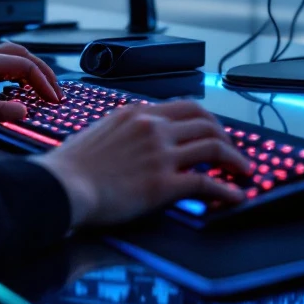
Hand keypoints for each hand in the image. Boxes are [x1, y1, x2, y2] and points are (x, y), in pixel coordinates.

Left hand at [0, 42, 63, 128]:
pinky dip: (18, 74)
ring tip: (43, 88)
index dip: (43, 82)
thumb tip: (24, 111)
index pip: (24, 65)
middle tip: (56, 91)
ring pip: (13, 57)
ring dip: (31, 70)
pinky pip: (2, 66)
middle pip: (22, 55)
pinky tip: (20, 89)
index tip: (53, 99)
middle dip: (43, 72)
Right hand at [33, 100, 251, 227]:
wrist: (59, 186)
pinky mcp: (163, 184)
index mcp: (138, 114)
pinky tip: (235, 196)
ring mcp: (160, 154)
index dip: (207, 119)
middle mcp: (153, 128)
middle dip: (227, 137)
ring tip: (244, 170)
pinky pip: (207, 182)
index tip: (215, 130)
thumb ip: (125, 129)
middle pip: (206, 123)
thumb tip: (136, 136)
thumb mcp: (99, 131)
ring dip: (235, 159)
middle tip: (234, 151)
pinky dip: (226, 189)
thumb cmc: (70, 165)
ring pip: (214, 146)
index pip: (185, 107)